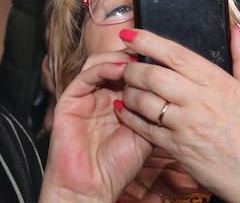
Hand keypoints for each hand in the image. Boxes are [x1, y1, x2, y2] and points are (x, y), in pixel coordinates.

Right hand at [41, 52, 151, 202]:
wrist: (92, 188)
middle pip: (114, 61)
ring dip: (118, 57)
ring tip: (135, 60)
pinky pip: (85, 76)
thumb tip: (170, 87)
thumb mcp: (146, 133)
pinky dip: (102, 68)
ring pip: (99, 63)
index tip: (162, 57)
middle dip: (132, 54)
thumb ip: (152, 110)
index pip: (130, 72)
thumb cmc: (117, 166)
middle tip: (149, 50)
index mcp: (118, 101)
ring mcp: (85, 97)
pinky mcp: (69, 100)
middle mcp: (101, 95)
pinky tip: (119, 69)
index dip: (144, 62)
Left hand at [114, 25, 239, 202]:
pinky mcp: (177, 148)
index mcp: (217, 83)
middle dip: (132, 67)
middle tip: (123, 63)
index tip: (130, 34)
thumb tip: (234, 31)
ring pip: (145, 101)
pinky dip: (129, 117)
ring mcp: (186, 126)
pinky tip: (123, 109)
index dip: (148, 41)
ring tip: (125, 86)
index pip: (176, 54)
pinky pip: (144, 129)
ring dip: (128, 91)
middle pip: (154, 76)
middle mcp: (199, 101)